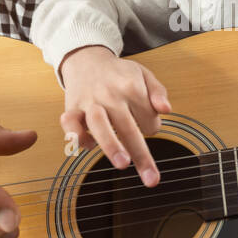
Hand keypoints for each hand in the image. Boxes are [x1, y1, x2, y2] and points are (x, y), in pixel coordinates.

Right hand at [58, 45, 171, 186]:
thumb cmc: (118, 73)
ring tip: (122, 164)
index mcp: (132, 87)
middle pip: (128, 128)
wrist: (86, 59)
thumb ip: (158, 92)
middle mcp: (111, 95)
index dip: (151, 127)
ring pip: (100, 126)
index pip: (148, 120)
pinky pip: (71, 125)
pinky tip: (88, 147)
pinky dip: (77, 137)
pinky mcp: (72, 108)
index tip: (146, 125)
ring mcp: (90, 102)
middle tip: (151, 178)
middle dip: (140, 154)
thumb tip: (167, 110)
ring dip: (111, 145)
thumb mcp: (144, 74)